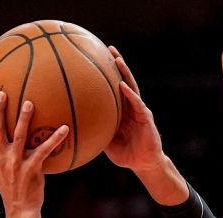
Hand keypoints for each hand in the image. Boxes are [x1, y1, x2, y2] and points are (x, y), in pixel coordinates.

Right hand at [0, 90, 68, 212]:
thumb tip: (4, 135)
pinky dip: (55, 139)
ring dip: (23, 118)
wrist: (19, 209)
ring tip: (29, 103)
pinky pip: (44, 150)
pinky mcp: (30, 169)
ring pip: (18, 135)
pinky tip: (64, 128)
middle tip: (2, 93)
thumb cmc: (12, 187)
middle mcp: (0, 157)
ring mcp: (15, 163)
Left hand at [104, 47, 165, 172]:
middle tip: (108, 49)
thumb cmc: (126, 154)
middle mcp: (130, 107)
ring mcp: (139, 110)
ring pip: (131, 87)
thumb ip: (96, 133)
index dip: (108, 74)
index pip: (114, 88)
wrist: (143, 164)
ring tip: (117, 59)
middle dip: (117, 64)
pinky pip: (137, 103)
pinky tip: (123, 85)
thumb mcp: (106, 143)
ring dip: (125, 72)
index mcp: (122, 111)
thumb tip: (76, 130)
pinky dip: (130, 94)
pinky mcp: (145, 117)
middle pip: (124, 80)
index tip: (97, 59)